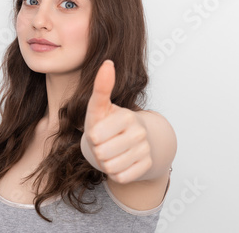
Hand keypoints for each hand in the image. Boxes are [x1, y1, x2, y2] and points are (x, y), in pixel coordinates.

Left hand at [81, 60, 151, 183]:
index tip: (98, 130)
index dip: (92, 136)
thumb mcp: (98, 106)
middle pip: (101, 153)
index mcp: (126, 115)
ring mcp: (145, 149)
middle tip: (104, 142)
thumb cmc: (107, 122)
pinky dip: (115, 173)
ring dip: (105, 162)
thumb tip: (108, 62)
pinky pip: (120, 177)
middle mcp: (139, 132)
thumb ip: (101, 86)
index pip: (95, 135)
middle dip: (97, 150)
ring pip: (110, 167)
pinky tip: (120, 161)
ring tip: (110, 151)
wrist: (126, 140)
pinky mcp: (147, 166)